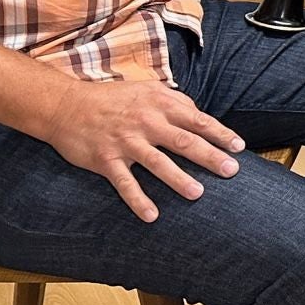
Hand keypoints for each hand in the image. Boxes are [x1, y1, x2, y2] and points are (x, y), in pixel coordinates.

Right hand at [38, 79, 244, 223]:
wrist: (65, 105)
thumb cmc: (112, 98)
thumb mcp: (147, 89)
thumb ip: (174, 100)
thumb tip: (198, 113)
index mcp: (159, 104)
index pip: (197, 120)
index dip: (220, 134)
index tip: (239, 147)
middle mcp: (146, 122)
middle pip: (184, 141)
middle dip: (210, 156)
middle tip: (231, 171)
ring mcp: (125, 142)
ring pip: (157, 163)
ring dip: (178, 179)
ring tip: (198, 193)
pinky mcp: (105, 159)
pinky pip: (124, 183)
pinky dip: (138, 200)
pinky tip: (152, 216)